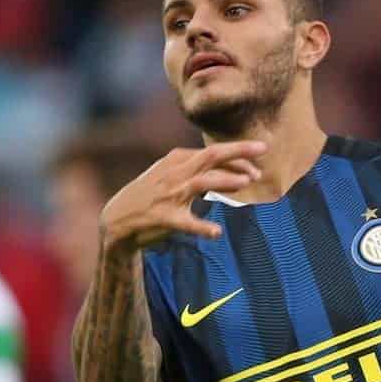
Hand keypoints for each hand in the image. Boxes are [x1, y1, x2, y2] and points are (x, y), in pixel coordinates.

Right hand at [100, 141, 265, 248]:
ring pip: (201, 182)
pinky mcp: (165, 218)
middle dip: (238, 151)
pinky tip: (217, 232)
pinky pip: (186, 223)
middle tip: (262, 148)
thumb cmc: (149, 196)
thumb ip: (196, 169)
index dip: (238, 155)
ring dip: (225, 181)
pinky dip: (202, 227)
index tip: (257, 161)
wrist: (117, 219)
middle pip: (211, 156)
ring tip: (246, 183)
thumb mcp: (169, 174)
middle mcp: (175, 174)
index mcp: (177, 161)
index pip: (212, 152)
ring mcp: (169, 195)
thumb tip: (230, 170)